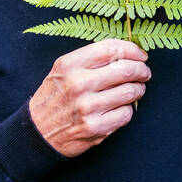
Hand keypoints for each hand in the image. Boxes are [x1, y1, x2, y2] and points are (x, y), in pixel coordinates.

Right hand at [28, 39, 150, 156]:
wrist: (37, 132)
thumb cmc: (55, 97)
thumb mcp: (63, 70)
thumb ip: (91, 59)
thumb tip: (128, 53)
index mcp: (70, 64)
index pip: (112, 48)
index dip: (132, 50)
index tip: (141, 55)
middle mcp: (78, 83)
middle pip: (126, 69)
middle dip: (142, 70)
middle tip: (144, 73)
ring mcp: (88, 107)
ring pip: (131, 91)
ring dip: (138, 90)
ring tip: (135, 90)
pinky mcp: (96, 127)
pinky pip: (126, 113)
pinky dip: (128, 110)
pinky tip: (120, 108)